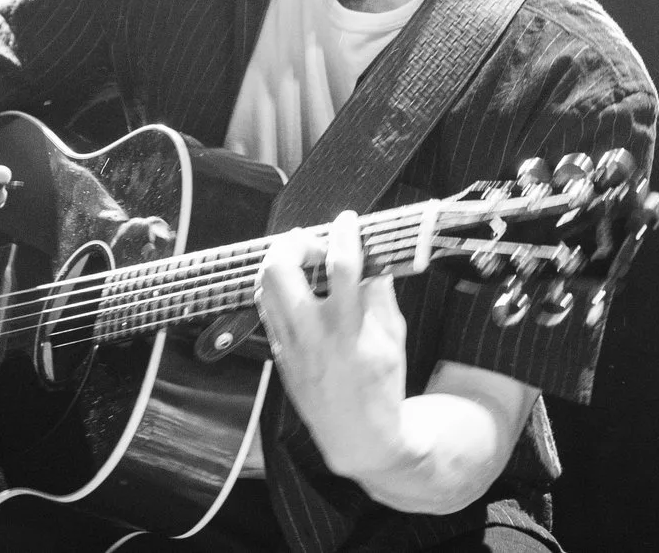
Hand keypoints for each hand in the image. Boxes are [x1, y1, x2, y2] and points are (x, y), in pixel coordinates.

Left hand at [256, 211, 409, 480]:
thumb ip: (380, 293)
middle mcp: (313, 334)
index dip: (343, 234)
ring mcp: (290, 345)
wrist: (356, 437)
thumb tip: (371, 255)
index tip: (348, 219)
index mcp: (349, 329)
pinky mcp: (278, 354)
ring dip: (280, 260)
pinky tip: (295, 283)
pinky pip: (266, 307)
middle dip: (293, 242)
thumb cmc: (381, 386)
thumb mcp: (393, 337)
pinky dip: (277, 286)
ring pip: (265, 285)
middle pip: (281, 269)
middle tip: (312, 240)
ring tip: (301, 257)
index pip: (341, 266)